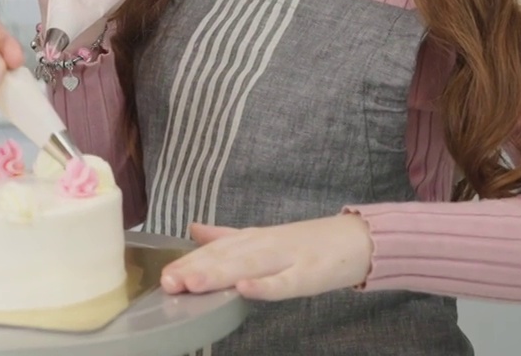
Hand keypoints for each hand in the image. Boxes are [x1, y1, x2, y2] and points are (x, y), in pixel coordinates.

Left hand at [160, 215, 372, 300]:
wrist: (356, 239)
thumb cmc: (307, 243)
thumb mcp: (262, 237)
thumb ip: (226, 237)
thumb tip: (193, 230)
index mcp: (251, 240)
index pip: (214, 251)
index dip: (187, 262)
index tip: (163, 274)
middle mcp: (263, 245)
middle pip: (225, 258)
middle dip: (194, 269)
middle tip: (167, 281)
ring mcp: (286, 258)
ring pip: (248, 267)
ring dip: (219, 274)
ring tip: (192, 284)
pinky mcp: (309, 273)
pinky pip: (285, 282)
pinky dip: (266, 286)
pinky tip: (245, 290)